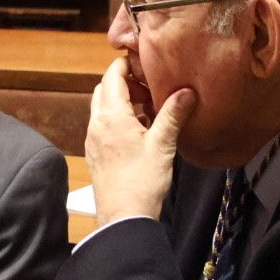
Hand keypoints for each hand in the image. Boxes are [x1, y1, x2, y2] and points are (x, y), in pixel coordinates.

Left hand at [86, 57, 195, 226]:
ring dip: (121, 102)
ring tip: (147, 108)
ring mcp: (93, 140)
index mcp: (110, 117)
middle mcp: (96, 125)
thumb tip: (186, 91)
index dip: (125, 65)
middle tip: (149, 87)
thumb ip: (172, 115)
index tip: (143, 62)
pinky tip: (139, 131)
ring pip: (102, 108)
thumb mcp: (162, 144)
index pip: (112, 76)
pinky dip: (117, 119)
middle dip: (124, 82)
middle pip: (104, 90)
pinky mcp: (96, 154)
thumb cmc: (142, 182)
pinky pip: (103, 126)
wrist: (123, 217)